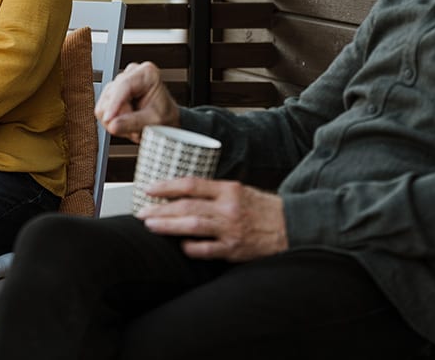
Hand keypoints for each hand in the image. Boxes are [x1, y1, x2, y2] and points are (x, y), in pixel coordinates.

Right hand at [94, 62, 179, 139]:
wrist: (165, 120)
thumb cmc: (165, 116)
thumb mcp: (154, 121)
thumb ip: (133, 122)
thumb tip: (113, 125)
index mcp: (147, 73)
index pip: (124, 85)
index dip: (114, 104)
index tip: (108, 119)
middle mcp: (131, 73)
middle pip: (112, 96)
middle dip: (120, 116)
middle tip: (135, 127)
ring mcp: (119, 81)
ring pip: (104, 104)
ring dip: (116, 119)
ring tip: (132, 124)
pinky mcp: (111, 92)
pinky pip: (101, 109)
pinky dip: (112, 119)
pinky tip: (125, 120)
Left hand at [137, 178, 287, 261]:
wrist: (292, 227)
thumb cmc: (264, 209)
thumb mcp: (240, 191)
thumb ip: (214, 192)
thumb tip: (182, 195)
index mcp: (229, 190)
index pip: (191, 184)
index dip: (166, 186)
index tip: (149, 189)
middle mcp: (228, 208)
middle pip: (186, 206)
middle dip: (160, 209)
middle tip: (141, 212)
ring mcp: (230, 230)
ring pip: (192, 227)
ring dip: (167, 226)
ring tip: (150, 225)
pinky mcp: (234, 249)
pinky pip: (206, 250)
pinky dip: (190, 248)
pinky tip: (180, 246)